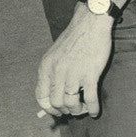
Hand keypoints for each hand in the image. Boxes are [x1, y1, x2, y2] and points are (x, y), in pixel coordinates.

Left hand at [35, 3, 113, 117]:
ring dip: (78, 111)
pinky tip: (94, 111)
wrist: (89, 25)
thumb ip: (52, 74)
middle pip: (56, 103)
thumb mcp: (55, 55)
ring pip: (71, 104)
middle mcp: (56, 72)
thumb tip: (53, 98)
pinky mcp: (90, 74)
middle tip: (72, 109)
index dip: (48, 108)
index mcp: (46, 67)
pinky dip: (92, 109)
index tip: (56, 112)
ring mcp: (73, 73)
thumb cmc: (73, 40)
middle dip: (64, 111)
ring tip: (83, 108)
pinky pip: (90, 99)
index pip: (40, 96)